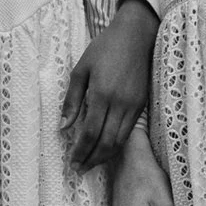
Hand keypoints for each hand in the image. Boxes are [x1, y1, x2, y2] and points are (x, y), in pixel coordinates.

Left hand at [62, 0, 157, 169]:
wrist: (136, 36)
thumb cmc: (104, 49)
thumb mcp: (81, 70)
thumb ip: (71, 100)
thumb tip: (63, 127)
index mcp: (101, 94)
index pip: (90, 133)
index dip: (81, 152)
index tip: (72, 163)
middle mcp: (120, 103)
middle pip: (107, 143)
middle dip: (92, 160)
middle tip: (80, 169)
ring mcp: (133, 106)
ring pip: (120, 141)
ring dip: (105, 156)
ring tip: (91, 162)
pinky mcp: (142, 105)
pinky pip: (129, 132)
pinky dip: (117, 144)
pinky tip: (106, 147)